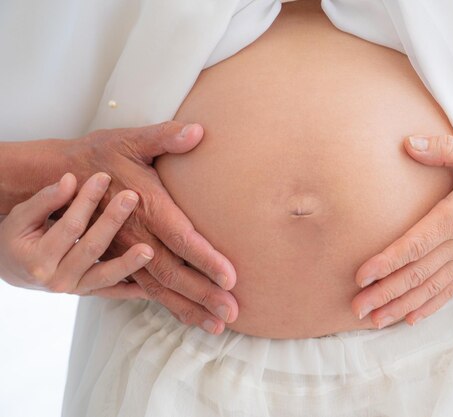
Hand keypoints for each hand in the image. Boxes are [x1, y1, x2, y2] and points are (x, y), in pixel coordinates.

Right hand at [0, 172, 150, 296]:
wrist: (15, 269)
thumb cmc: (19, 238)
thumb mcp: (22, 217)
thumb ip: (46, 199)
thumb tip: (70, 179)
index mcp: (38, 259)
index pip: (69, 226)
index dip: (86, 201)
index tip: (103, 176)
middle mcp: (57, 279)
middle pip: (91, 248)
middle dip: (112, 220)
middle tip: (131, 197)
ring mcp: (75, 289)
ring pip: (106, 276)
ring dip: (129, 263)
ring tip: (149, 249)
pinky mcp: (89, 293)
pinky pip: (114, 293)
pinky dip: (133, 291)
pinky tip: (154, 283)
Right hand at [62, 121, 237, 333]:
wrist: (60, 176)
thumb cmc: (100, 156)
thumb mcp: (131, 140)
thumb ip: (165, 138)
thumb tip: (199, 131)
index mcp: (146, 206)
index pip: (182, 238)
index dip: (206, 259)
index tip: (230, 279)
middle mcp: (136, 235)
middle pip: (173, 271)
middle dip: (203, 294)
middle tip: (231, 313)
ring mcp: (124, 251)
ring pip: (158, 287)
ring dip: (187, 307)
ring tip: (215, 325)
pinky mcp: (117, 258)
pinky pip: (142, 287)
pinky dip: (164, 303)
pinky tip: (183, 314)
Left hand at [351, 134, 452, 327]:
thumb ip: (444, 151)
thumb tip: (407, 143)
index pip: (415, 243)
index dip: (387, 261)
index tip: (362, 276)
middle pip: (416, 273)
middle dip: (384, 292)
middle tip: (356, 308)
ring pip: (430, 287)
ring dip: (400, 304)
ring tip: (373, 320)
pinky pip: (450, 290)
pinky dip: (429, 305)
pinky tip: (411, 318)